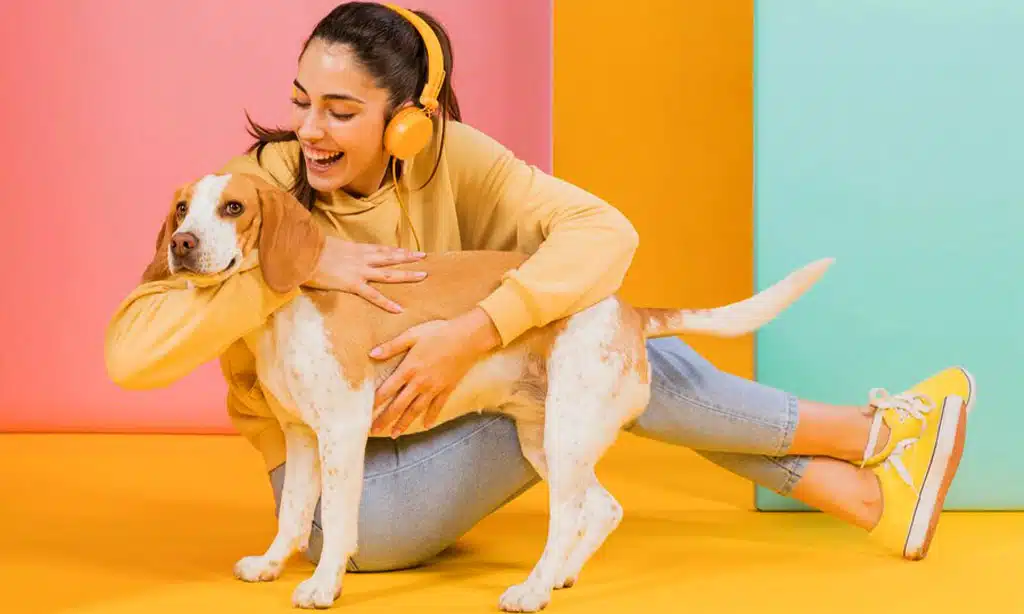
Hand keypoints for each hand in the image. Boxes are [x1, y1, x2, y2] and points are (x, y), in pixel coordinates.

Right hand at [304, 236, 426, 312]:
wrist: (302, 253)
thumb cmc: (310, 249)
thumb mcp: (326, 246)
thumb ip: (335, 251)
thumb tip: (334, 253)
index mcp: (355, 249)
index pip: (381, 249)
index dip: (395, 250)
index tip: (408, 250)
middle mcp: (362, 258)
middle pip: (390, 257)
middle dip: (408, 257)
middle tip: (423, 257)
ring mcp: (359, 271)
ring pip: (389, 273)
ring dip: (406, 274)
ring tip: (422, 276)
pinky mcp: (353, 284)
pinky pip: (373, 295)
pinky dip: (387, 303)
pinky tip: (398, 309)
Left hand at [369, 308, 501, 435]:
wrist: (468, 338)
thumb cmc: (439, 332)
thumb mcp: (413, 334)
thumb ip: (392, 346)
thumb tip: (372, 354)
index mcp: (409, 368)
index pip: (388, 389)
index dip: (375, 402)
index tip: (365, 412)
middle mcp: (419, 382)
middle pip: (399, 405)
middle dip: (385, 419)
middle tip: (374, 431)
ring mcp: (434, 388)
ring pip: (416, 410)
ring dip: (404, 423)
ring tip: (395, 434)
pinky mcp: (447, 389)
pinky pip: (437, 407)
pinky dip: (431, 417)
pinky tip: (426, 426)